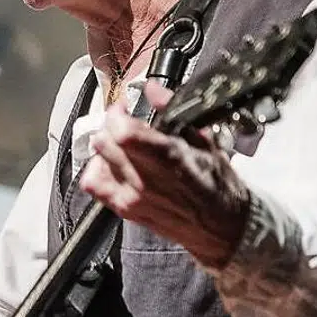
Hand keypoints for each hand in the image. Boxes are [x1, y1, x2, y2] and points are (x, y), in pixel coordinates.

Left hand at [79, 80, 250, 267]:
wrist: (223, 227)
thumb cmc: (218, 186)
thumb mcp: (204, 141)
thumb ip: (173, 110)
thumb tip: (153, 89)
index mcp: (167, 157)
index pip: (120, 129)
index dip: (118, 113)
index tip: (124, 109)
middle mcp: (145, 178)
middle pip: (104, 141)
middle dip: (112, 127)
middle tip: (124, 126)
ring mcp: (132, 196)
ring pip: (96, 160)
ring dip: (105, 148)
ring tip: (122, 148)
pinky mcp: (125, 210)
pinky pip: (93, 184)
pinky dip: (97, 170)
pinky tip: (112, 167)